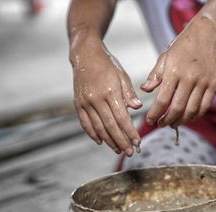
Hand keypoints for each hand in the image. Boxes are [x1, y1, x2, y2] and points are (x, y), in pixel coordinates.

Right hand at [71, 39, 141, 155]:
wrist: (85, 55)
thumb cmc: (108, 65)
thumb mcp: (122, 75)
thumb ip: (129, 93)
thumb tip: (138, 107)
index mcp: (110, 92)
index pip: (122, 118)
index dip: (130, 132)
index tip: (137, 143)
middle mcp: (96, 99)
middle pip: (110, 126)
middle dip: (121, 141)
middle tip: (130, 152)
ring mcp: (85, 102)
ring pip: (98, 127)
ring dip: (109, 141)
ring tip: (118, 150)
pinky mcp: (78, 104)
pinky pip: (85, 123)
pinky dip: (92, 134)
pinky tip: (101, 142)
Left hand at [141, 16, 215, 127]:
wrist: (205, 35)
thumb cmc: (181, 47)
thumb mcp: (164, 58)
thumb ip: (155, 76)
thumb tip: (145, 90)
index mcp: (174, 72)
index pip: (162, 100)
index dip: (155, 114)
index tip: (150, 121)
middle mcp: (189, 78)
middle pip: (177, 108)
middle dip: (166, 121)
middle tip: (160, 124)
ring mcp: (203, 82)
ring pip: (191, 110)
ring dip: (180, 121)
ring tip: (172, 123)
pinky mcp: (213, 85)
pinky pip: (204, 106)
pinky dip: (195, 116)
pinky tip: (188, 118)